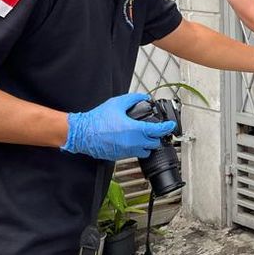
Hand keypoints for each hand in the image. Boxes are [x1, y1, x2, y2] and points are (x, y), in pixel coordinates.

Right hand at [60, 93, 175, 160]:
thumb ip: (133, 99)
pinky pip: (134, 154)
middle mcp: (132, 143)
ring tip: (144, 136)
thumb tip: (143, 98)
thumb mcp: (117, 103)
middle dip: (157, 136)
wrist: (82, 134)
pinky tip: (132, 140)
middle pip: (154, 143)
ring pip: (145, 151)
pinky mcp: (120, 156)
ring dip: (147, 144)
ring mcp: (126, 151)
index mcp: (134, 130)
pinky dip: (137, 148)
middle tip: (156, 129)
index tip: (170, 126)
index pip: (157, 131)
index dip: (167, 128)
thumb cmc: (97, 120)